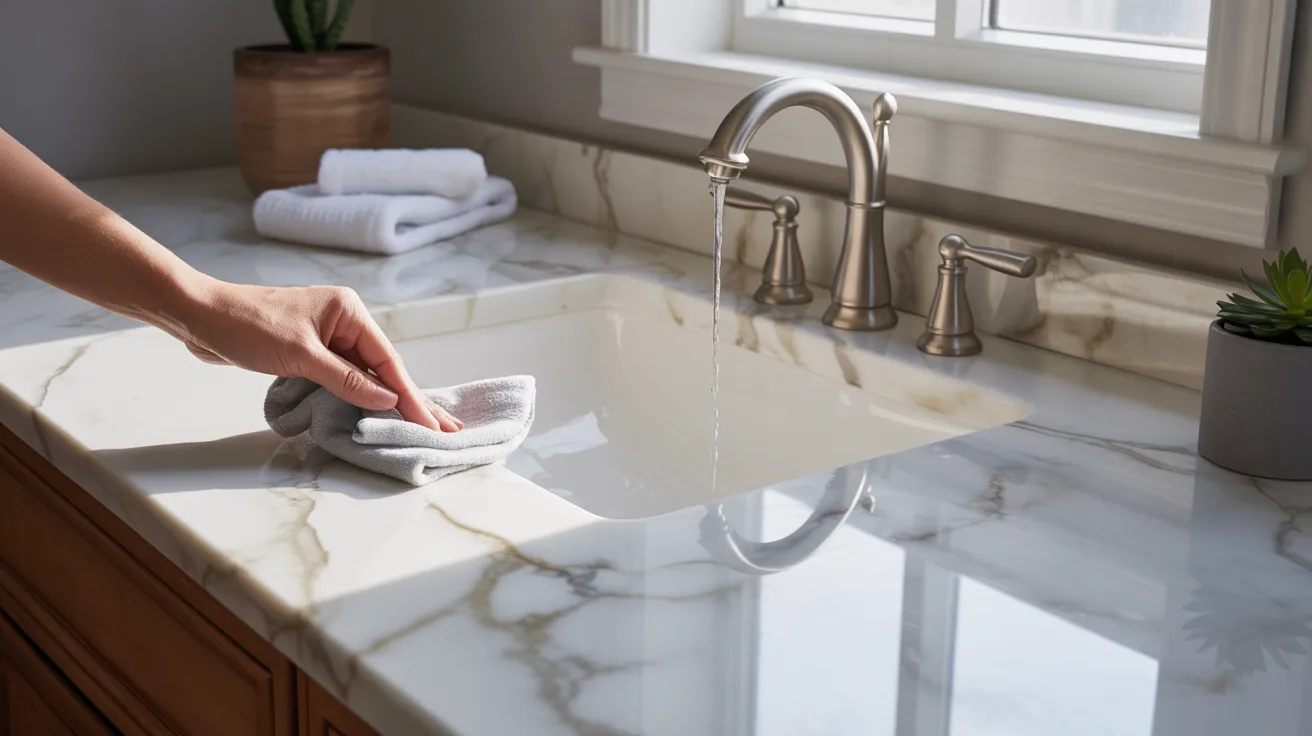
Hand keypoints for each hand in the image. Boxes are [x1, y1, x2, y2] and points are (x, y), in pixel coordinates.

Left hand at [176, 279, 461, 431]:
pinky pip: (344, 377)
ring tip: (420, 424)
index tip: (431, 424)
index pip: (388, 361)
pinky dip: (360, 396)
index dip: (410, 396)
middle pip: (384, 368)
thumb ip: (347, 380)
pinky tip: (377, 412)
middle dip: (412, 399)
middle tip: (446, 427)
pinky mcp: (309, 351)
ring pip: (365, 375)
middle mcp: (344, 321)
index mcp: (349, 312)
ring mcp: (326, 336)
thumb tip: (388, 401)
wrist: (198, 314)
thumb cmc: (247, 326)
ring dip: (388, 401)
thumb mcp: (302, 356)